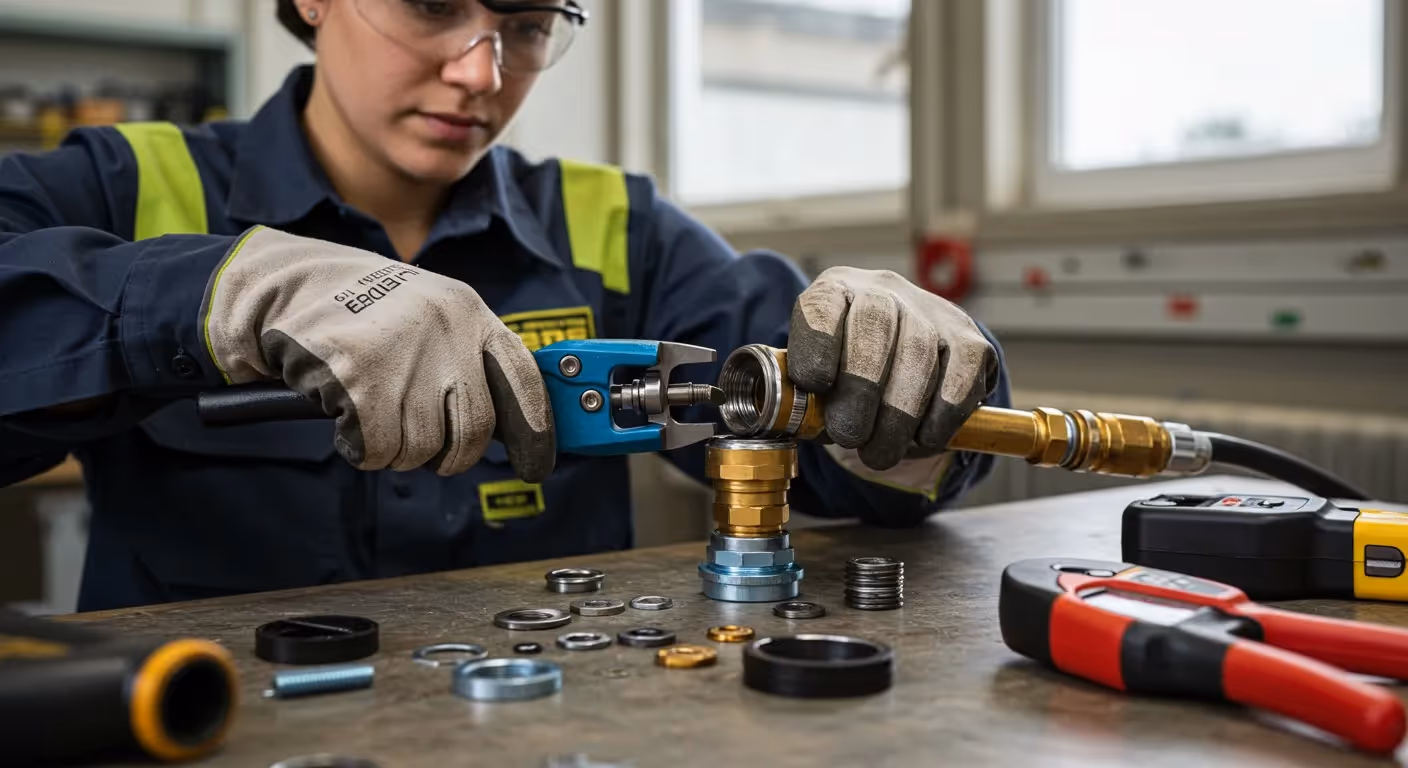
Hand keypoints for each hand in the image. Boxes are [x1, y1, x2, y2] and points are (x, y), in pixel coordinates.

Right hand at [200, 227, 554, 480]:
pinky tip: (344, 412)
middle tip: (423, 446)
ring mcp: (402, 353)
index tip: (536, 466)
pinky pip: (376, 450)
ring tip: (370, 409)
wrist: (287, 285)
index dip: (534, 433)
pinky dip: (358, 445)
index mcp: (469, 313)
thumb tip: (510, 432)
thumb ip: (468, 360)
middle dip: (449, 454)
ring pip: (421, 449)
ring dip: (394, 447)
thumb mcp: (431, 316)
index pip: (522, 382)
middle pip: (473, 432)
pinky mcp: (357, 379)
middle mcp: (445, 329)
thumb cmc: (364, 312)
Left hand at [787, 267, 998, 470]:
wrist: (898, 361)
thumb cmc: (844, 374)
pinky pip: (961, 377)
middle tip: (849, 436)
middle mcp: (883, 291)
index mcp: (834, 292)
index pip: (822, 306)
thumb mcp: (813, 377)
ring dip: (898, 416)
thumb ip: (805, 396)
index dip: (817, 348)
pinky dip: (941, 417)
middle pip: (875, 328)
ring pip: (919, 355)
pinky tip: (922, 439)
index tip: (815, 386)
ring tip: (879, 453)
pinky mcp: (970, 339)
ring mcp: (931, 311)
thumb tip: (806, 427)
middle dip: (860, 392)